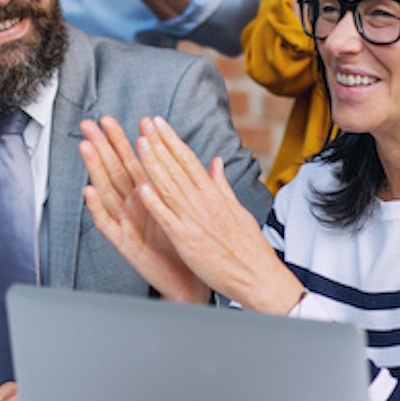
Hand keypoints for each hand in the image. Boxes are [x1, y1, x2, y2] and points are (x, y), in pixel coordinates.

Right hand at [80, 116, 209, 303]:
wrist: (189, 282)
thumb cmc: (184, 245)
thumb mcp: (181, 207)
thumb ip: (176, 180)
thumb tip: (175, 154)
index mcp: (147, 196)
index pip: (130, 162)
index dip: (119, 140)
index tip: (108, 120)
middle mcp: (133, 207)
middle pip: (113, 171)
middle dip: (100, 146)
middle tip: (87, 125)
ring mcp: (126, 224)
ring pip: (106, 191)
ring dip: (95, 170)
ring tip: (85, 148)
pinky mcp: (125, 244)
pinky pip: (107, 224)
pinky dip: (97, 208)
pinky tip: (89, 192)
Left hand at [122, 117, 301, 313]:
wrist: (259, 278)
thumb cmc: (249, 247)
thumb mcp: (237, 210)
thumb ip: (221, 185)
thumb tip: (216, 161)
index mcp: (214, 195)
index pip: (188, 160)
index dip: (171, 140)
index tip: (157, 122)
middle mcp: (204, 203)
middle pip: (177, 168)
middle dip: (159, 143)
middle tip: (144, 123)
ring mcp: (194, 220)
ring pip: (170, 187)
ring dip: (154, 164)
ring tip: (140, 143)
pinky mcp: (187, 241)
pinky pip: (168, 219)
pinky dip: (156, 203)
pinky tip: (142, 187)